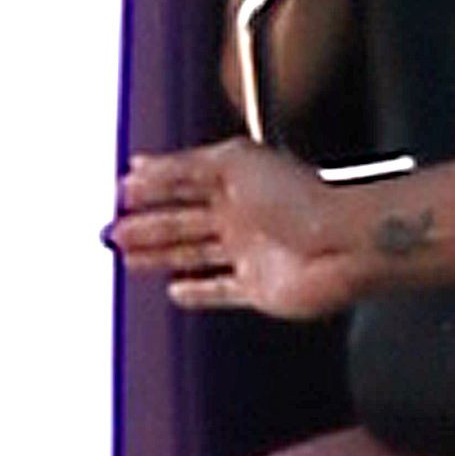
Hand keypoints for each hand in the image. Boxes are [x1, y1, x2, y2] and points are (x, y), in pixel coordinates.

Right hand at [107, 140, 359, 319]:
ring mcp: (249, 253)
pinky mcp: (258, 287)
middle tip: (112, 230)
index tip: (122, 190)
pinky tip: (176, 290)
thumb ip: (183, 166)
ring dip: (160, 255)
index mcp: (236, 180)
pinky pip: (220, 291)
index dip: (153, 185)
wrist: (342, 244)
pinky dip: (198, 292)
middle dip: (148, 225)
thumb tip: (140, 165)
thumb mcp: (232, 164)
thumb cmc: (298, 196)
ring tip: (128, 257)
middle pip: (183, 220)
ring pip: (194, 254)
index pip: (184, 181)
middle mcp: (241, 215)